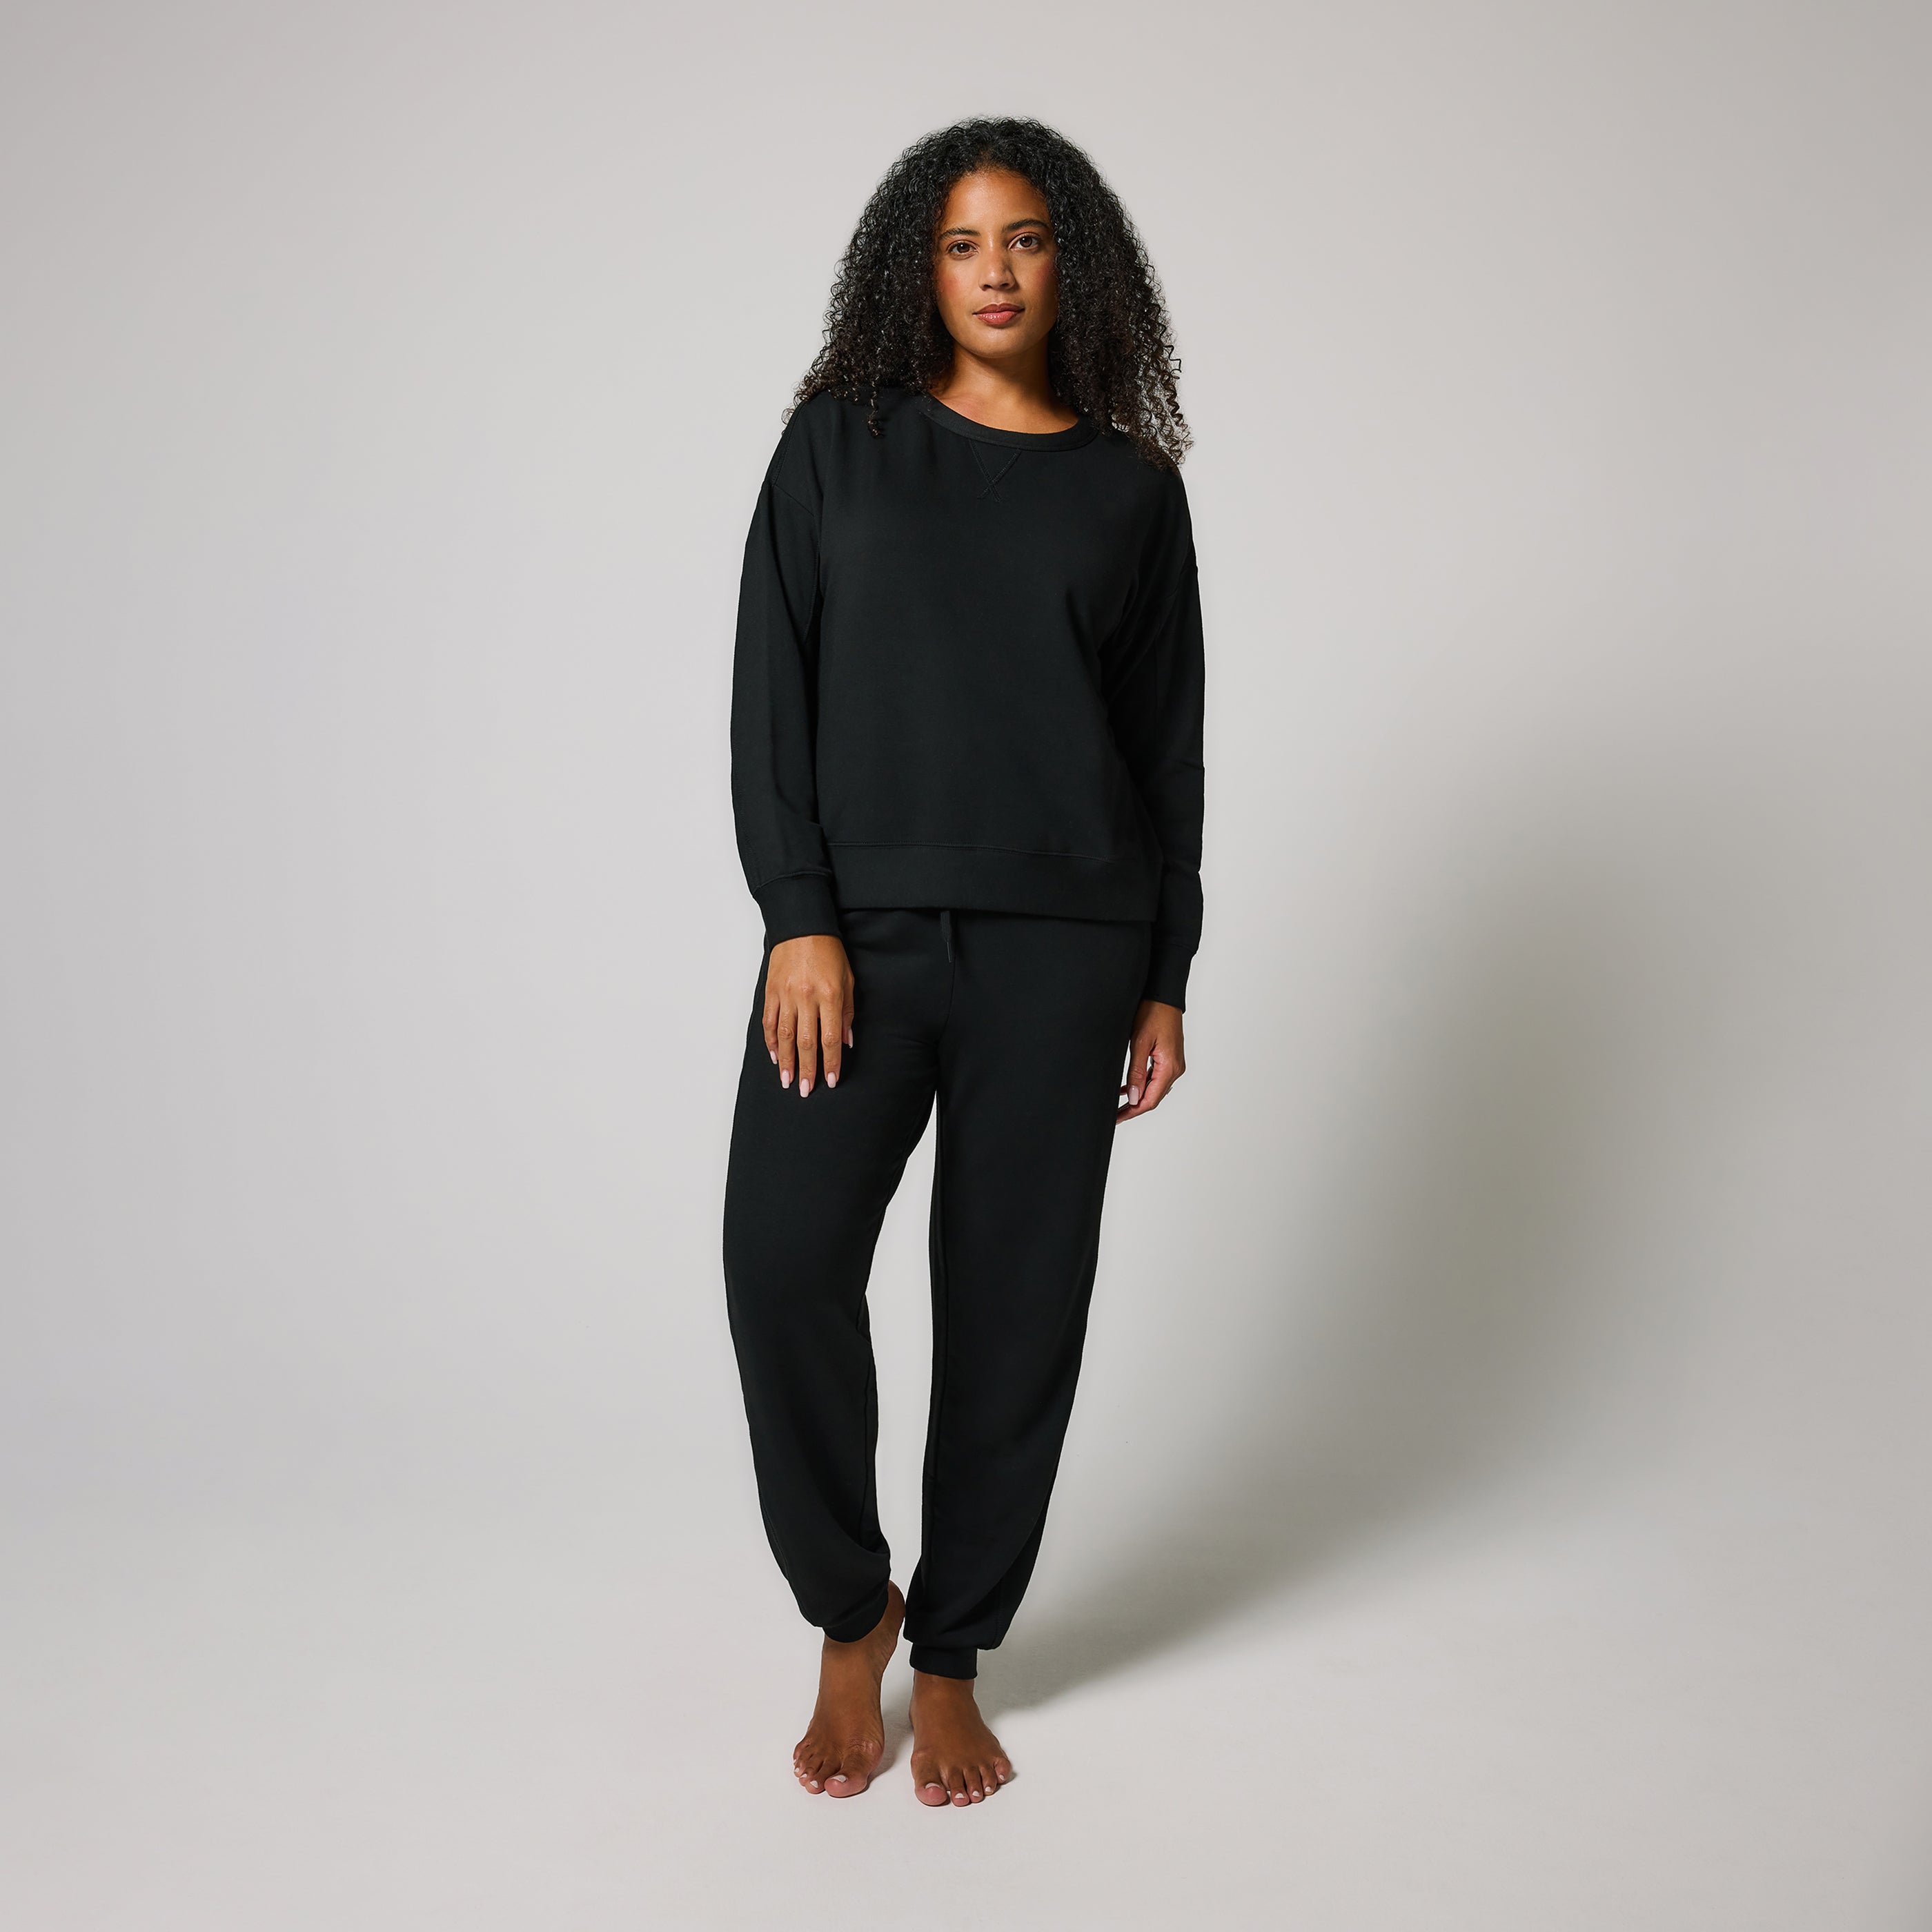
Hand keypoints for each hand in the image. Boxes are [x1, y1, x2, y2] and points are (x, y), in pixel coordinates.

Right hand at [763, 934, 853, 1097]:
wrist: (802, 928)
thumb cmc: (829, 952)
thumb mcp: (848, 980)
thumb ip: (846, 1012)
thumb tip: (845, 1041)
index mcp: (829, 995)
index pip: (829, 1038)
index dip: (830, 1062)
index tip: (830, 1081)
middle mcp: (806, 997)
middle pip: (805, 1042)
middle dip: (806, 1069)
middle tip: (805, 1090)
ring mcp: (786, 995)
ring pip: (784, 1036)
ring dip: (786, 1061)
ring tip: (786, 1081)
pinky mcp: (771, 991)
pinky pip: (769, 1021)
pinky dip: (771, 1041)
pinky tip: (775, 1056)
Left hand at [1117, 1000, 1184, 1122]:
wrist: (1164, 996)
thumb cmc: (1153, 1013)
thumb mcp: (1139, 1043)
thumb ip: (1136, 1072)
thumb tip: (1134, 1097)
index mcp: (1170, 1067)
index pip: (1151, 1099)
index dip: (1133, 1111)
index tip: (1118, 1117)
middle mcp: (1175, 1068)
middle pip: (1154, 1097)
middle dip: (1134, 1107)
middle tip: (1115, 1115)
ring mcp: (1174, 1064)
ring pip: (1154, 1088)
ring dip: (1137, 1097)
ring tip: (1119, 1105)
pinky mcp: (1170, 1058)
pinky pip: (1156, 1078)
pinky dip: (1142, 1085)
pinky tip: (1128, 1088)